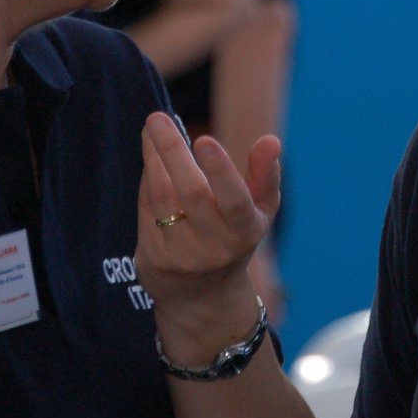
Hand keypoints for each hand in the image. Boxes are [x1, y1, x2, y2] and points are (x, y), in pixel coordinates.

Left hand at [135, 112, 280, 359]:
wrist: (202, 298)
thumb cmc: (235, 237)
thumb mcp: (259, 213)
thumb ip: (265, 176)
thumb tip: (270, 140)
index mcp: (245, 232)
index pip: (235, 201)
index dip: (221, 171)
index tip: (204, 139)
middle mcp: (214, 247)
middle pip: (191, 193)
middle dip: (173, 152)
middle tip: (158, 118)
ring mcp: (181, 254)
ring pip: (162, 197)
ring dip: (153, 157)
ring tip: (152, 126)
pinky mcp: (153, 257)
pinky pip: (147, 207)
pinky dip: (148, 176)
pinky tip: (150, 153)